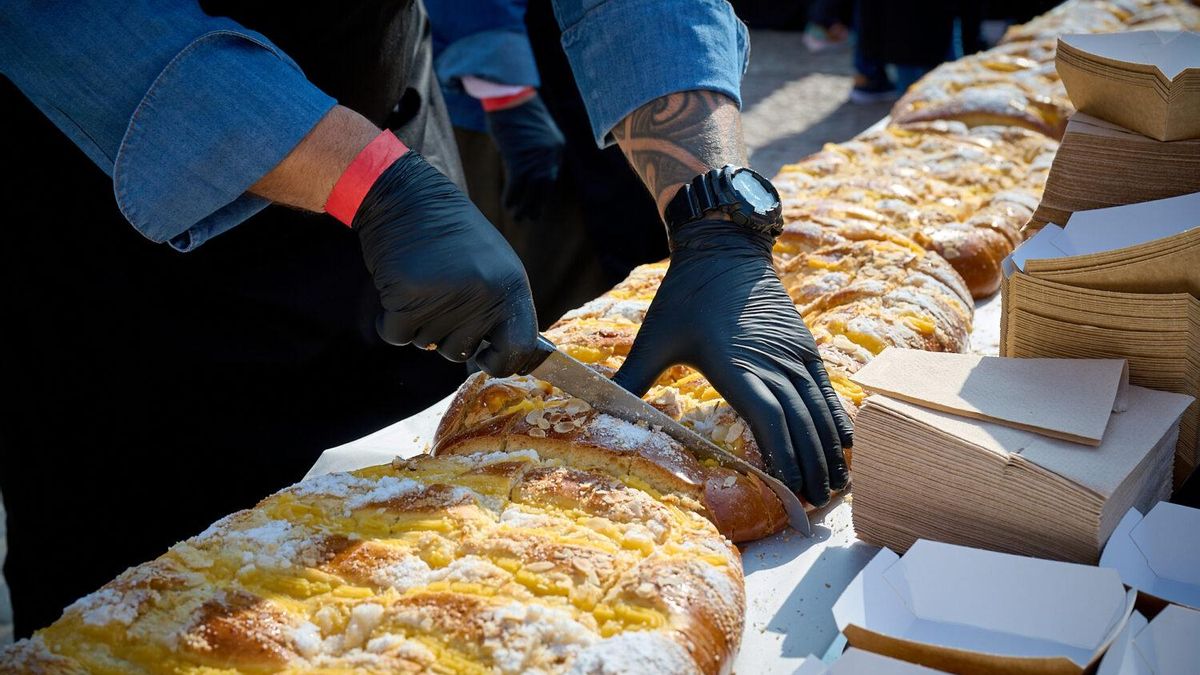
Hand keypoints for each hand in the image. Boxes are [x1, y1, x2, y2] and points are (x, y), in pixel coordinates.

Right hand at [353, 151, 541, 375]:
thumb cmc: (453, 236)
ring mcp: (444, 296)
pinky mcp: (406, 295)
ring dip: (418, 323)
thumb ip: (501, 308)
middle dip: (446, 336)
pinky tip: (398, 290)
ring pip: (426, 345)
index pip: (518, 347)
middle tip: (440, 296)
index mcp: (510, 286)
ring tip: (423, 283)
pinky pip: (396, 336)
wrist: (409, 198)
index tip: (486, 359)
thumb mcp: (494, 266)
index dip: (502, 363)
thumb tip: (507, 359)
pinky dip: (391, 321)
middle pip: (460, 352)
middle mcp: (482, 293)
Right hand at [486, 93, 564, 220]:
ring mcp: (535, 159)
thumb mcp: (533, 129)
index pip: (551, 175)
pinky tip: (506, 206)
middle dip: (537, 204)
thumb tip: (526, 164)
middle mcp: (550, 155)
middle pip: (545, 187)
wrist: (510, 94)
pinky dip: (511, 198)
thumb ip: (535, 148)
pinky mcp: (518, 160)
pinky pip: (516, 186)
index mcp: (557, 147)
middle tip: (530, 218)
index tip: (536, 200)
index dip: (542, 191)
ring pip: (531, 191)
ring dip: (523, 207)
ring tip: (516, 217)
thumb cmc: (516, 108)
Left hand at [613, 220, 852, 505]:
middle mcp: (771, 361)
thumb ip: (631, 379)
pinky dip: (837, 418)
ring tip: (835, 485)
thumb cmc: (684, 294)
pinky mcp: (803, 346)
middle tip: (816, 505)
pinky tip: (846, 443)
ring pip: (818, 409)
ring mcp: (792, 353)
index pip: (769, 419)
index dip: (784, 456)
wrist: (723, 247)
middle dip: (810, 466)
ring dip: (828, 449)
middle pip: (800, 423)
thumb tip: (599, 411)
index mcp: (735, 364)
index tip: (789, 488)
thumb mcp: (654, 336)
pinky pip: (826, 388)